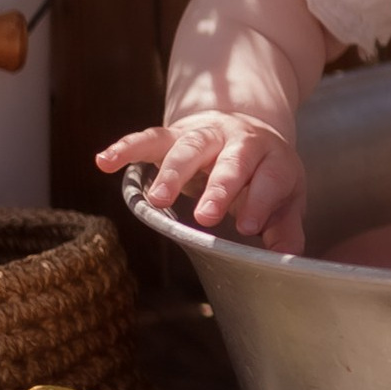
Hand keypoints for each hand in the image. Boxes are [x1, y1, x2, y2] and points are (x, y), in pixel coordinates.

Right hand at [99, 110, 309, 252]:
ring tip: (156, 200)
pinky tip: (105, 161)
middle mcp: (240, 141)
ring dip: (172, 173)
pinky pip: (149, 138)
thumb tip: (285, 261)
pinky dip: (126, 148)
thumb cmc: (264, 174)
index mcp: (272, 159)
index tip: (249, 227)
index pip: (269, 179)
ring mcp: (206, 135)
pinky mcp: (174, 133)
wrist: (247, 127)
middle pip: (231, 161)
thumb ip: (284, 229)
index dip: (259, 202)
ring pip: (189, 148)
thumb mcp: (284, 198)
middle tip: (207, 216)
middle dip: (219, 188)